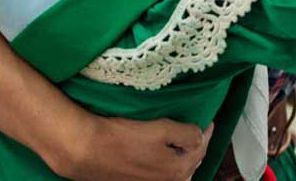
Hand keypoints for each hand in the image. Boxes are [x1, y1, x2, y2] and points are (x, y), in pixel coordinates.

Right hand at [57, 116, 213, 180]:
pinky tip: (161, 157)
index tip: (208, 120)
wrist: (87, 151)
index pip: (200, 149)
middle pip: (189, 165)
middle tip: (197, 132)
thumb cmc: (124, 137)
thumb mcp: (162, 129)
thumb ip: (187, 134)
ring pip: (175, 174)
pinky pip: (159, 176)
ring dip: (182, 160)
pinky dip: (166, 167)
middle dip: (195, 148)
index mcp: (177, 171)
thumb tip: (200, 136)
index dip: (205, 132)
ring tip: (182, 145)